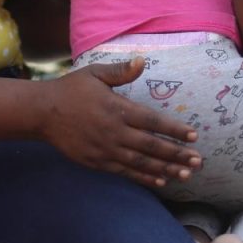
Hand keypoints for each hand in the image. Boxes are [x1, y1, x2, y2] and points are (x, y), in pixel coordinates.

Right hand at [40, 57, 201, 188]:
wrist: (43, 113)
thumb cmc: (71, 89)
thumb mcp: (95, 73)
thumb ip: (121, 71)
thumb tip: (142, 61)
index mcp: (117, 108)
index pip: (152, 121)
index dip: (174, 129)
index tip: (193, 135)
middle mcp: (115, 132)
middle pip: (152, 146)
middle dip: (177, 154)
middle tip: (198, 161)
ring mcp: (106, 150)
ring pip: (142, 163)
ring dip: (166, 169)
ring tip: (186, 174)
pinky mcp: (98, 162)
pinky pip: (126, 172)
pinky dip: (144, 178)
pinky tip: (160, 181)